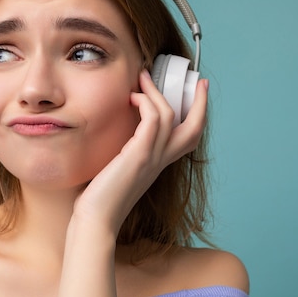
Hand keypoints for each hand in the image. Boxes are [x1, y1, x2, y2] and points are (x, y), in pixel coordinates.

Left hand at [71, 70, 208, 235]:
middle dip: (200, 103)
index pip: (189, 139)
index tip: (198, 93)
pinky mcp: (139, 154)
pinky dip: (145, 102)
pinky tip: (132, 98)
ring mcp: (152, 157)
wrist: (97, 218)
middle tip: (197, 81)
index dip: (199, 116)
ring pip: (168, 115)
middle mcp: (161, 160)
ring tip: (143, 77)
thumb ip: (128, 153)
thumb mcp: (122, 170)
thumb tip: (118, 133)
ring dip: (156, 91)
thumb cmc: (103, 198)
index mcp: (160, 164)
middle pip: (195, 128)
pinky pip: (152, 119)